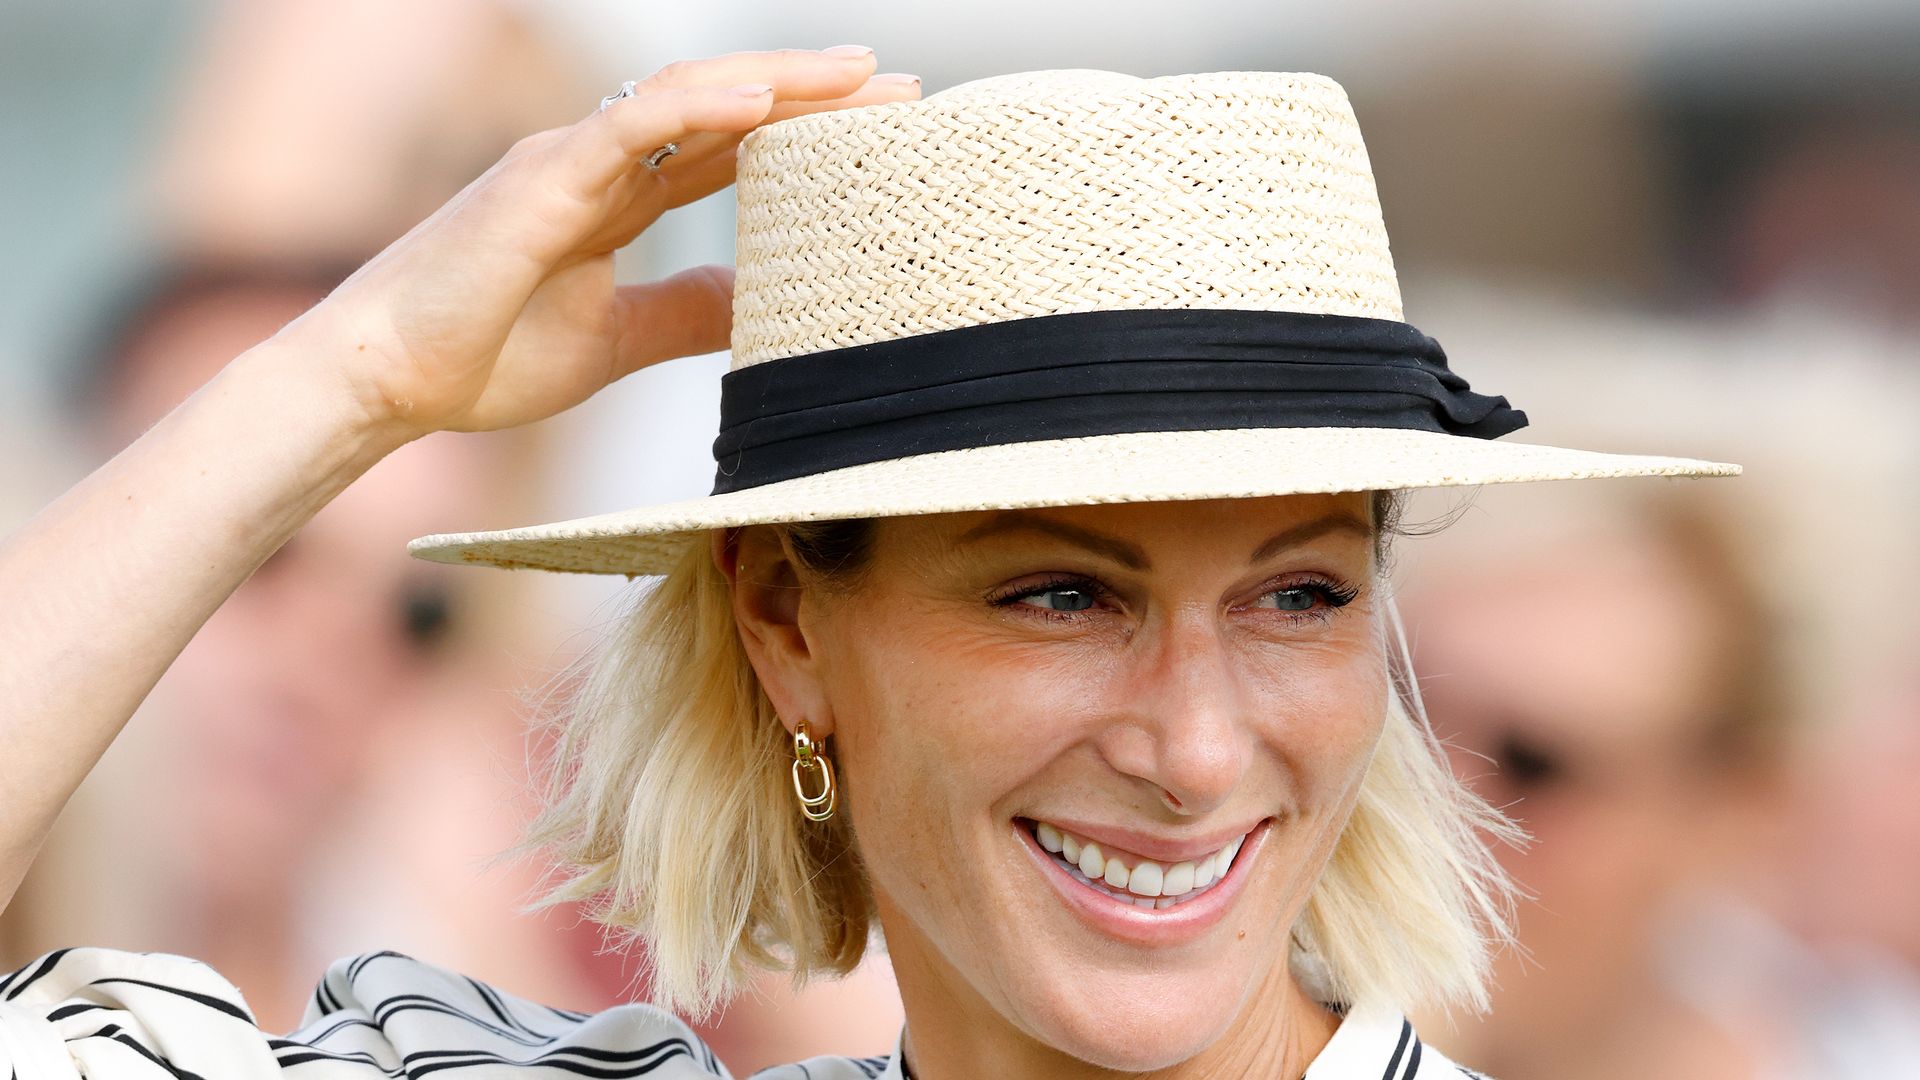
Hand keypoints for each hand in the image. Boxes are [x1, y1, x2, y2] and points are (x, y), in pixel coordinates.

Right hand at [303, 46, 917, 439]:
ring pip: (689, 97)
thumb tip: (753, 306)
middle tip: (905, 89)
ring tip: (859, 76)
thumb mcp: (616, 339)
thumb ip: (683, 313)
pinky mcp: (539, 182)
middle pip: (726, 111)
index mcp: (617, 200)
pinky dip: (700, 108)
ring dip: (778, 81)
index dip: (805, 135)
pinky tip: (765, 101)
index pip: (730, 151)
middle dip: (815, 94)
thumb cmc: (482, 358)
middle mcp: (599, 165)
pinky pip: (631, 128)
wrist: (388, 383)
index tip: (885, 134)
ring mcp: (569, 163)